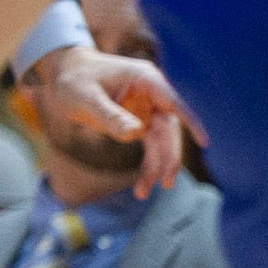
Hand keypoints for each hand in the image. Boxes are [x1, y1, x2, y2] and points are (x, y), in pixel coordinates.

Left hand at [29, 44, 200, 192]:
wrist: (64, 74)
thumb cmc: (74, 79)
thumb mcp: (85, 97)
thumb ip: (109, 115)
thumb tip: (135, 134)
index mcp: (144, 79)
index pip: (173, 102)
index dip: (190, 121)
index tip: (203, 142)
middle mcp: (152, 94)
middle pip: (169, 129)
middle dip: (168, 157)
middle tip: (165, 183)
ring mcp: (147, 109)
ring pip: (161, 142)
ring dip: (156, 166)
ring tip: (142, 193)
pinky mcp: (140, 122)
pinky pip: (150, 146)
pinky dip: (148, 165)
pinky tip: (142, 186)